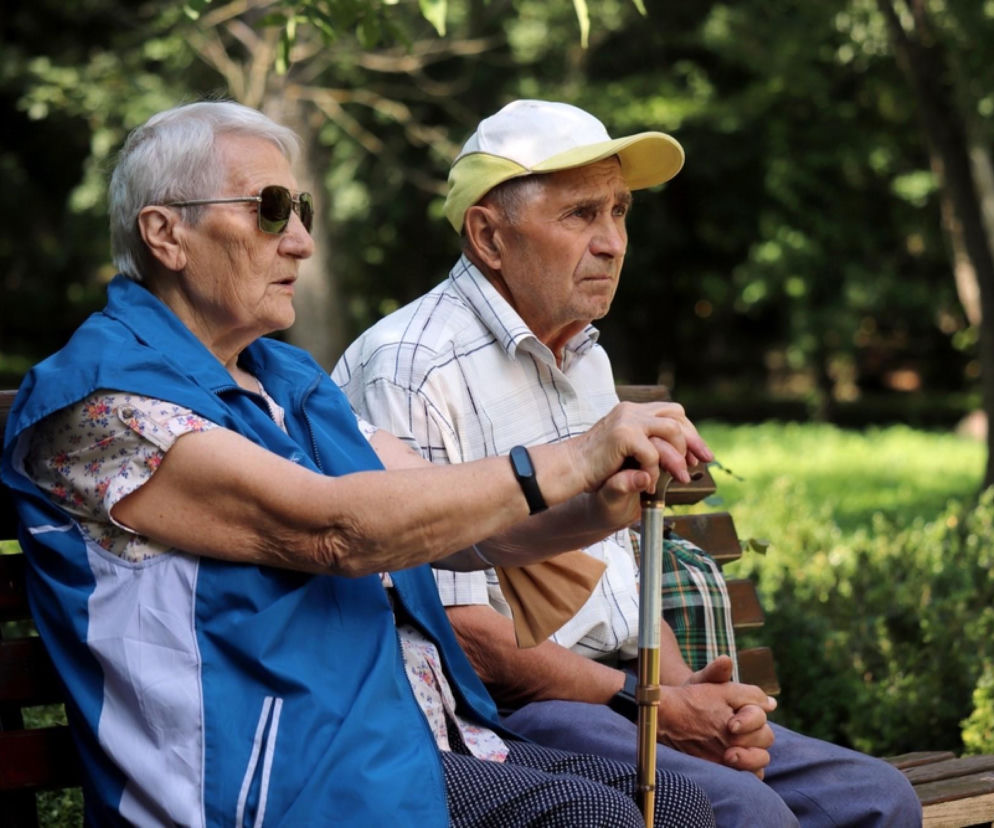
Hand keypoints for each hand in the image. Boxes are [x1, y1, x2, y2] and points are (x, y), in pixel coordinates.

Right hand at [571, 402, 713, 495]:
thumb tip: (684, 455)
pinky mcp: (622, 434)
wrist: (569, 471)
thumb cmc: (596, 469)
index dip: (689, 432)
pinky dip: (655, 471)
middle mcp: (630, 411)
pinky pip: (653, 452)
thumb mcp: (629, 458)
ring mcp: (626, 420)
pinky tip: (649, 484)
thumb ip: (650, 450)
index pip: (671, 413)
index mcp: (631, 413)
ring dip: (678, 456)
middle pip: (676, 416)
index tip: (700, 455)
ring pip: (671, 430)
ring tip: (679, 477)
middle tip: (701, 463)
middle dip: (693, 440)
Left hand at [657, 676, 776, 777]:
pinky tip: (731, 773)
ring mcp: (747, 747)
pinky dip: (746, 775)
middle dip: (750, 740)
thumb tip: (726, 661)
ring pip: (762, 758)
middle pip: (765, 736)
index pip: (759, 713)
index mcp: (747, 707)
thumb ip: (715, 671)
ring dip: (750, 760)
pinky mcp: (740, 765)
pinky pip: (753, 774)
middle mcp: (753, 728)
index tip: (731, 725)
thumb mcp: (702, 681)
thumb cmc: (694, 695)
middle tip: (730, 743)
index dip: (749, 719)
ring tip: (728, 759)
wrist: (681, 714)